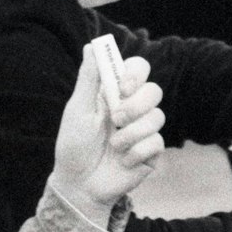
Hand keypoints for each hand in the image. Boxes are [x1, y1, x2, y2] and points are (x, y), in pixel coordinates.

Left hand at [47, 43, 165, 221]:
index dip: (136, 73)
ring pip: (157, 117)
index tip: (122, 87)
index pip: (138, 70)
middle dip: (136, 105)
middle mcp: (133, 110)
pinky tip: (122, 161)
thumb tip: (91, 46)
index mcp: (115, 94)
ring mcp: (144, 131)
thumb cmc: (74, 146)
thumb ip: (89, 79)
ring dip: (131, 133)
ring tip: (114, 147)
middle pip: (154, 91)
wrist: (79, 185)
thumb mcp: (77, 110)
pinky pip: (156, 142)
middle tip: (116, 119)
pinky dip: (136, 152)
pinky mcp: (151, 153)